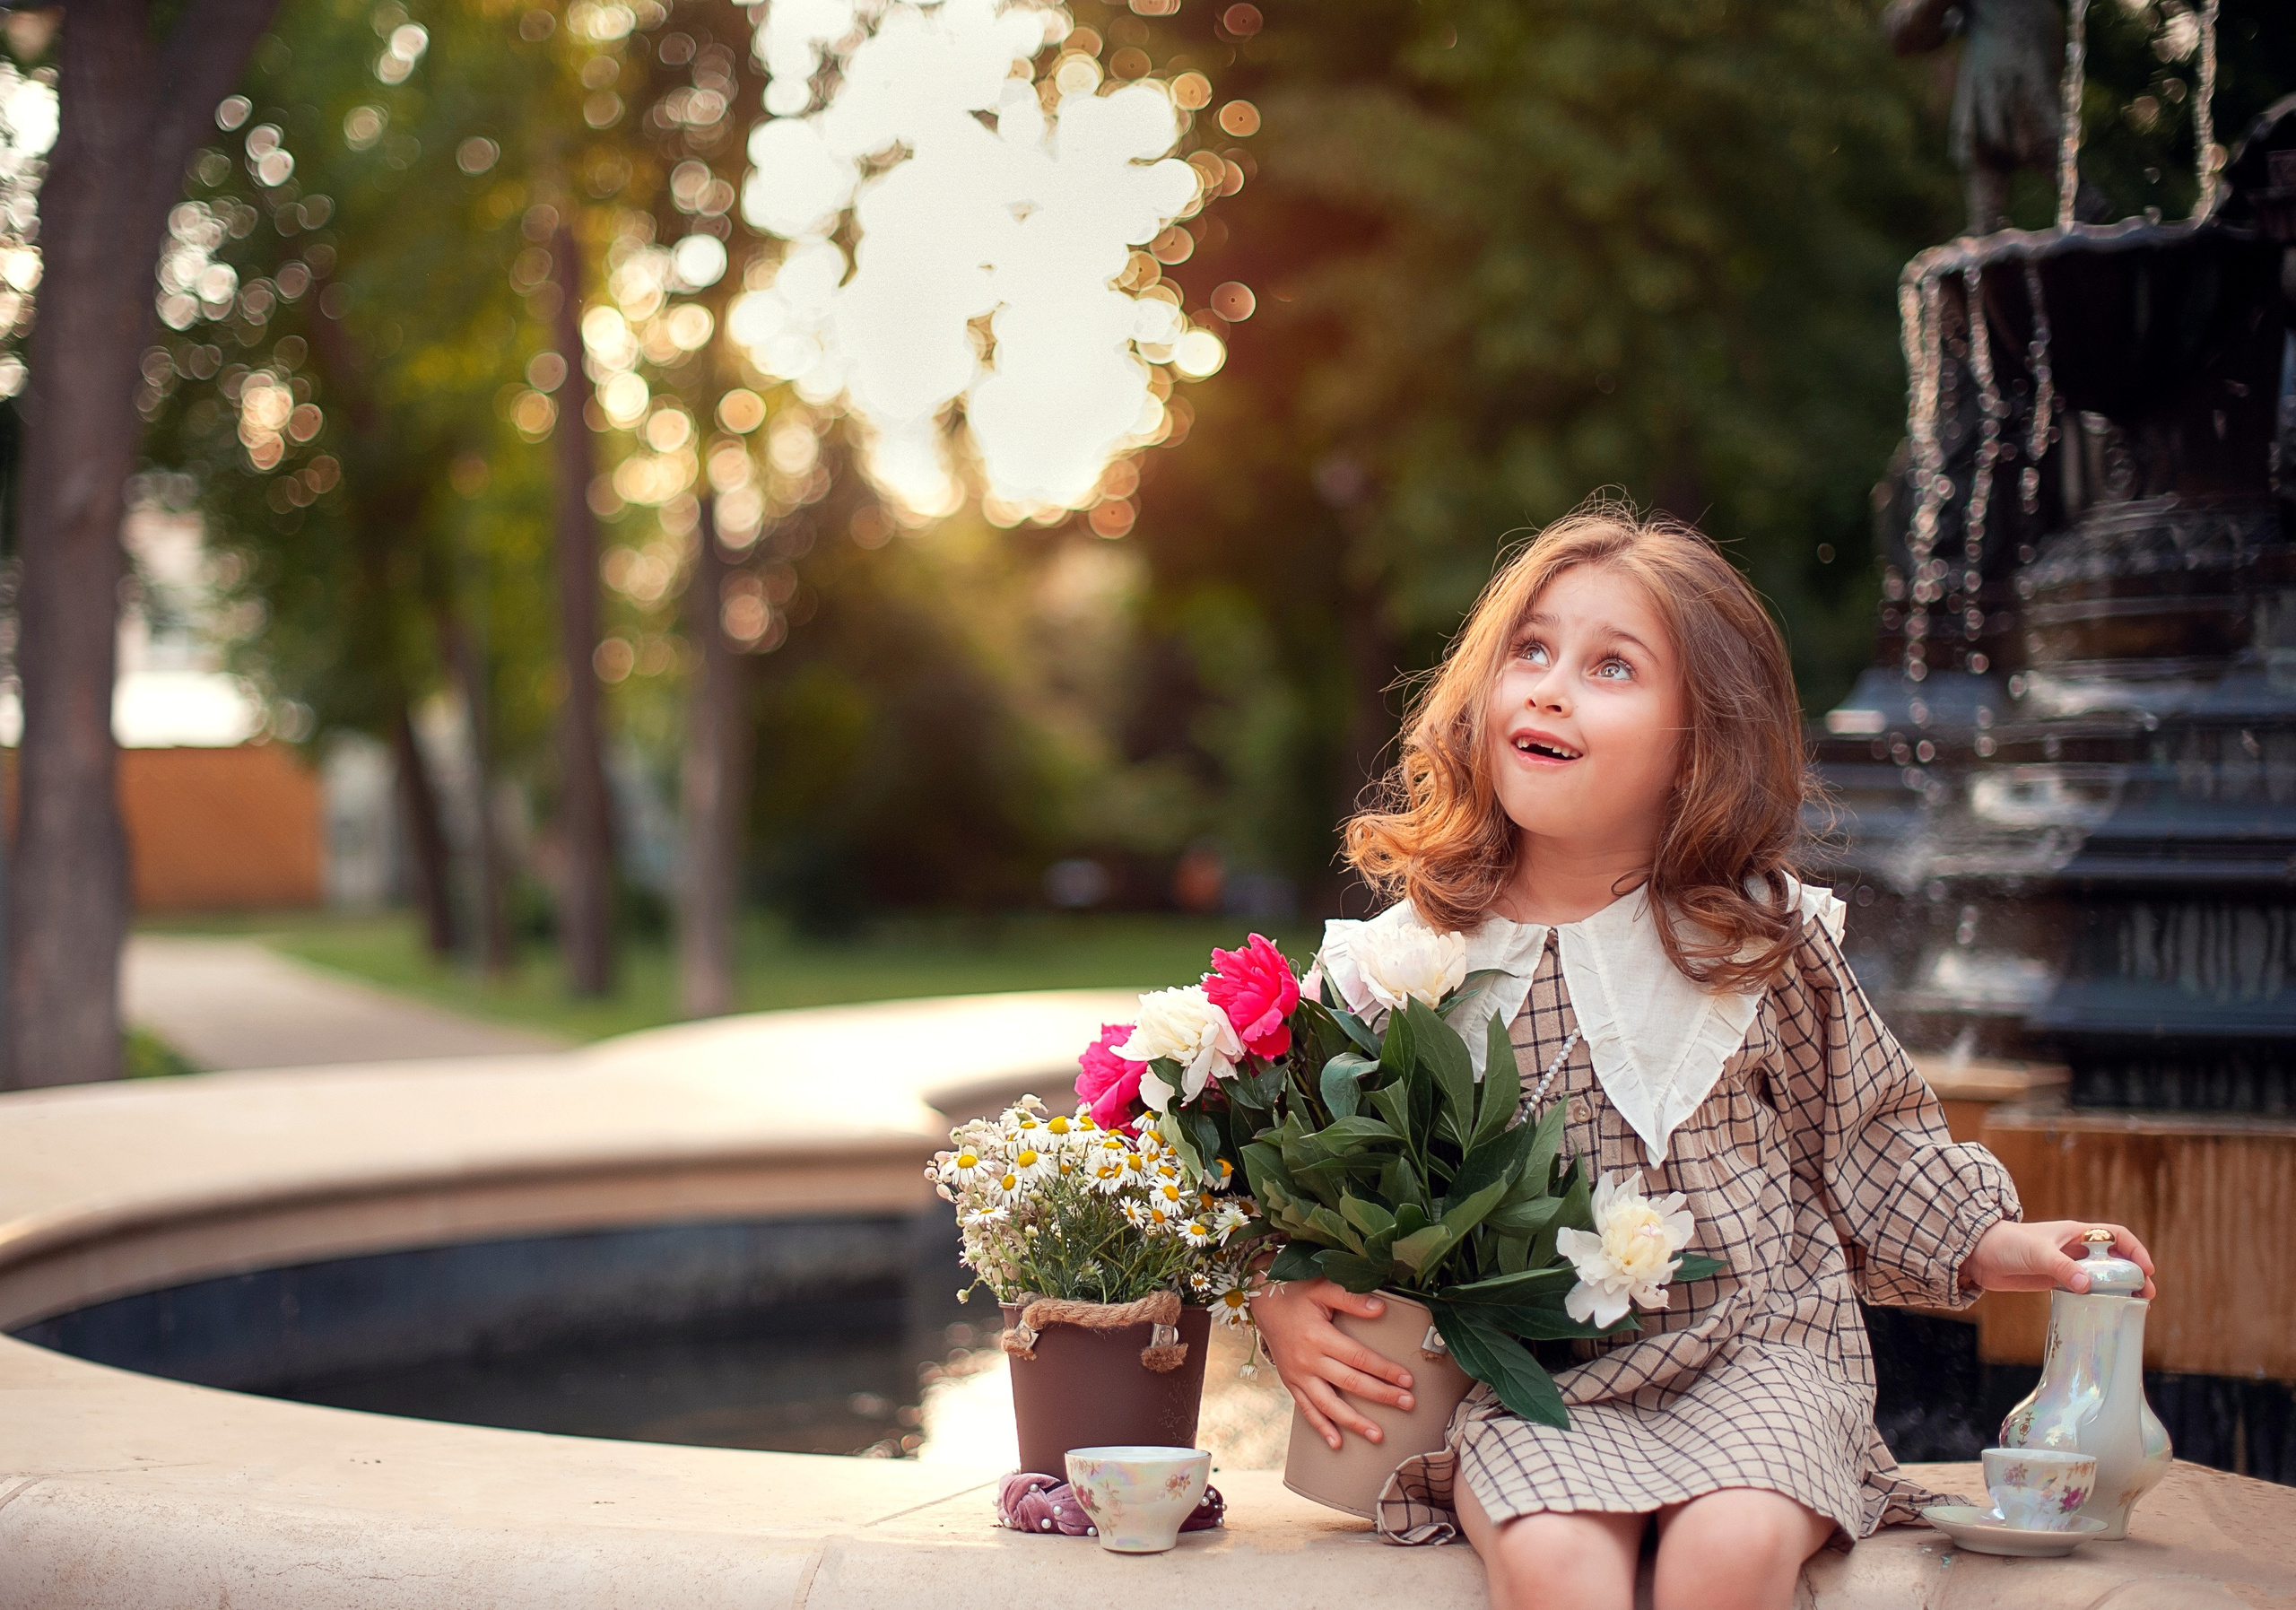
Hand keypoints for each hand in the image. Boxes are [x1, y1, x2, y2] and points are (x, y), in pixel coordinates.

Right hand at [1250, 1277, 1415, 1449]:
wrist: (1262, 1303)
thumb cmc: (1296, 1293)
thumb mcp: (1322, 1287)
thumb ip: (1351, 1298)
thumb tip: (1380, 1308)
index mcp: (1319, 1336)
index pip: (1359, 1358)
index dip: (1384, 1370)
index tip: (1406, 1379)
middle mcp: (1308, 1360)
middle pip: (1350, 1383)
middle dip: (1381, 1396)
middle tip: (1407, 1404)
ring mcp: (1298, 1375)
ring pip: (1329, 1405)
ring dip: (1354, 1422)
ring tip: (1377, 1435)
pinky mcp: (1291, 1383)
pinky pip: (1307, 1410)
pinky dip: (1322, 1427)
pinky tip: (1336, 1442)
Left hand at [1962, 1219, 2156, 1298]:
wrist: (1977, 1255)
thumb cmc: (2006, 1244)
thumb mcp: (2037, 1253)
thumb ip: (2061, 1267)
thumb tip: (2088, 1285)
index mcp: (2075, 1233)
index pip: (2116, 1235)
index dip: (2135, 1250)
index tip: (2146, 1269)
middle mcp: (2075, 1248)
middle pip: (2114, 1258)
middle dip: (2133, 1273)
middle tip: (2147, 1294)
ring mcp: (2066, 1264)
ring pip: (2101, 1275)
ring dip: (2119, 1288)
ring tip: (2135, 1305)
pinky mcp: (2055, 1281)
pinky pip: (2084, 1288)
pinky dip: (2098, 1297)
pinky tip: (2106, 1311)